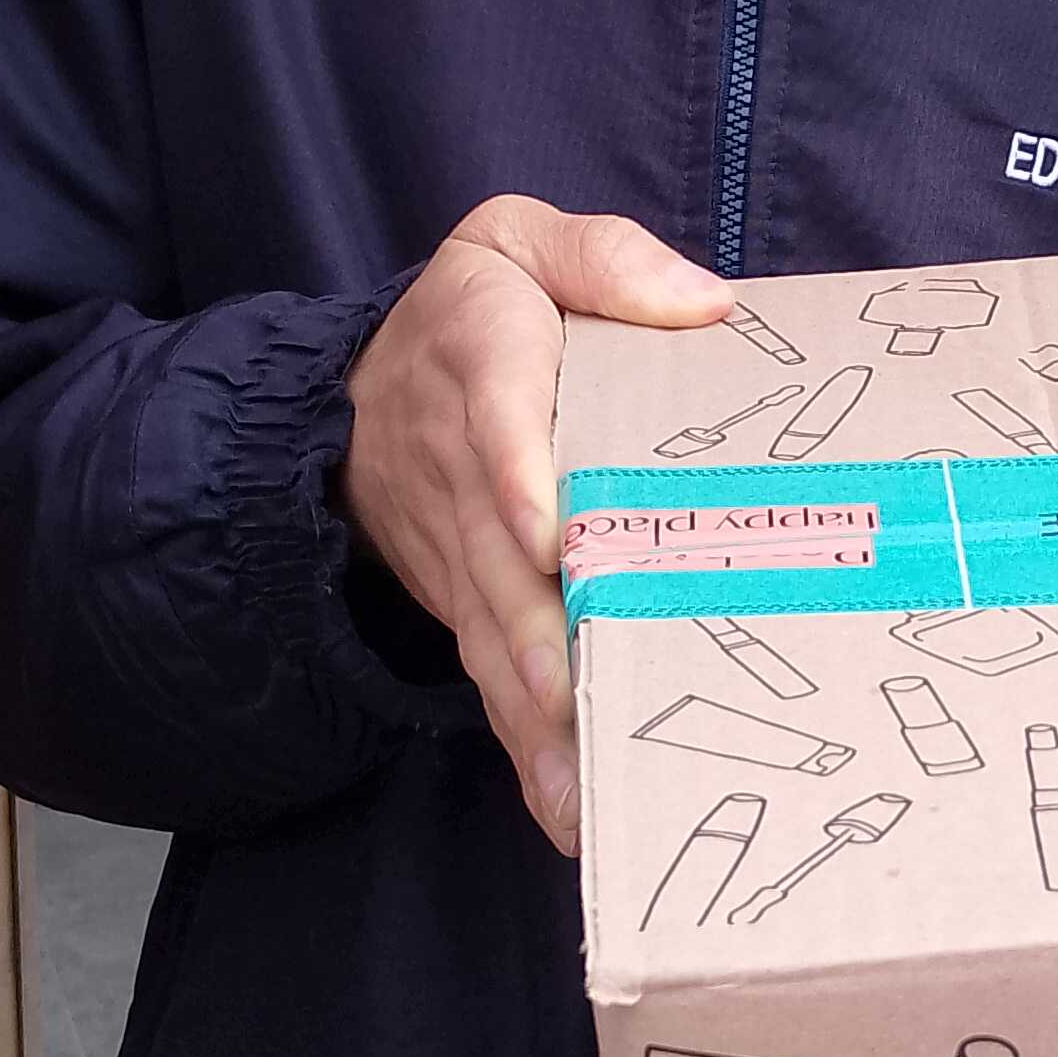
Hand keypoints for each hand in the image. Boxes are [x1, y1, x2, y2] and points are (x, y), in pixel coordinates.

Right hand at [343, 199, 729, 850]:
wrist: (354, 392)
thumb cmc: (475, 313)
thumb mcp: (516, 243)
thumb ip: (602, 258)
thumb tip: (703, 305)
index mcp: (484, 359)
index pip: (496, 415)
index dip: (516, 473)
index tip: (545, 531)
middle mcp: (464, 467)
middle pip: (496, 558)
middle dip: (534, 634)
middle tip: (573, 699)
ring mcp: (461, 549)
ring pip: (494, 633)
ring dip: (534, 716)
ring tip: (583, 795)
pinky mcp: (467, 602)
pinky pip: (491, 675)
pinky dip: (526, 746)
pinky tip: (570, 812)